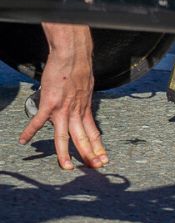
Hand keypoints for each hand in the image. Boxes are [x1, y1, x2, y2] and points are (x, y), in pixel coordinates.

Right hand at [20, 24, 106, 169]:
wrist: (73, 55)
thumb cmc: (79, 69)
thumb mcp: (87, 89)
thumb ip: (83, 102)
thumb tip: (81, 109)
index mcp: (85, 109)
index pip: (93, 133)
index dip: (98, 147)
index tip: (103, 159)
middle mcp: (77, 112)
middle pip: (83, 138)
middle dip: (90, 154)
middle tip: (96, 167)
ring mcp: (63, 109)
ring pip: (64, 136)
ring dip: (65, 153)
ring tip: (66, 167)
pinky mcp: (50, 103)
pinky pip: (38, 121)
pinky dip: (29, 131)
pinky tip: (23, 141)